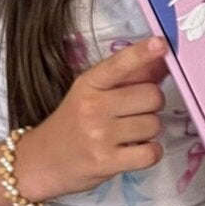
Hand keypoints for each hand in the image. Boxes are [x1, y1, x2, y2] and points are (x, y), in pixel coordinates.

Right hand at [15, 37, 169, 200]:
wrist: (42, 161)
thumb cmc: (72, 123)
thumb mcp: (92, 93)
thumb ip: (128, 77)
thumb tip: (162, 61)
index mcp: (89, 84)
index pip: (119, 63)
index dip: (142, 53)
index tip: (161, 44)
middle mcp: (93, 106)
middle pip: (152, 96)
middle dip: (152, 104)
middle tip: (135, 112)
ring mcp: (100, 135)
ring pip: (154, 125)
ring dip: (149, 131)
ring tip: (128, 134)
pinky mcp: (107, 162)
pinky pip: (151, 153)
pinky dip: (151, 153)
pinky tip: (135, 150)